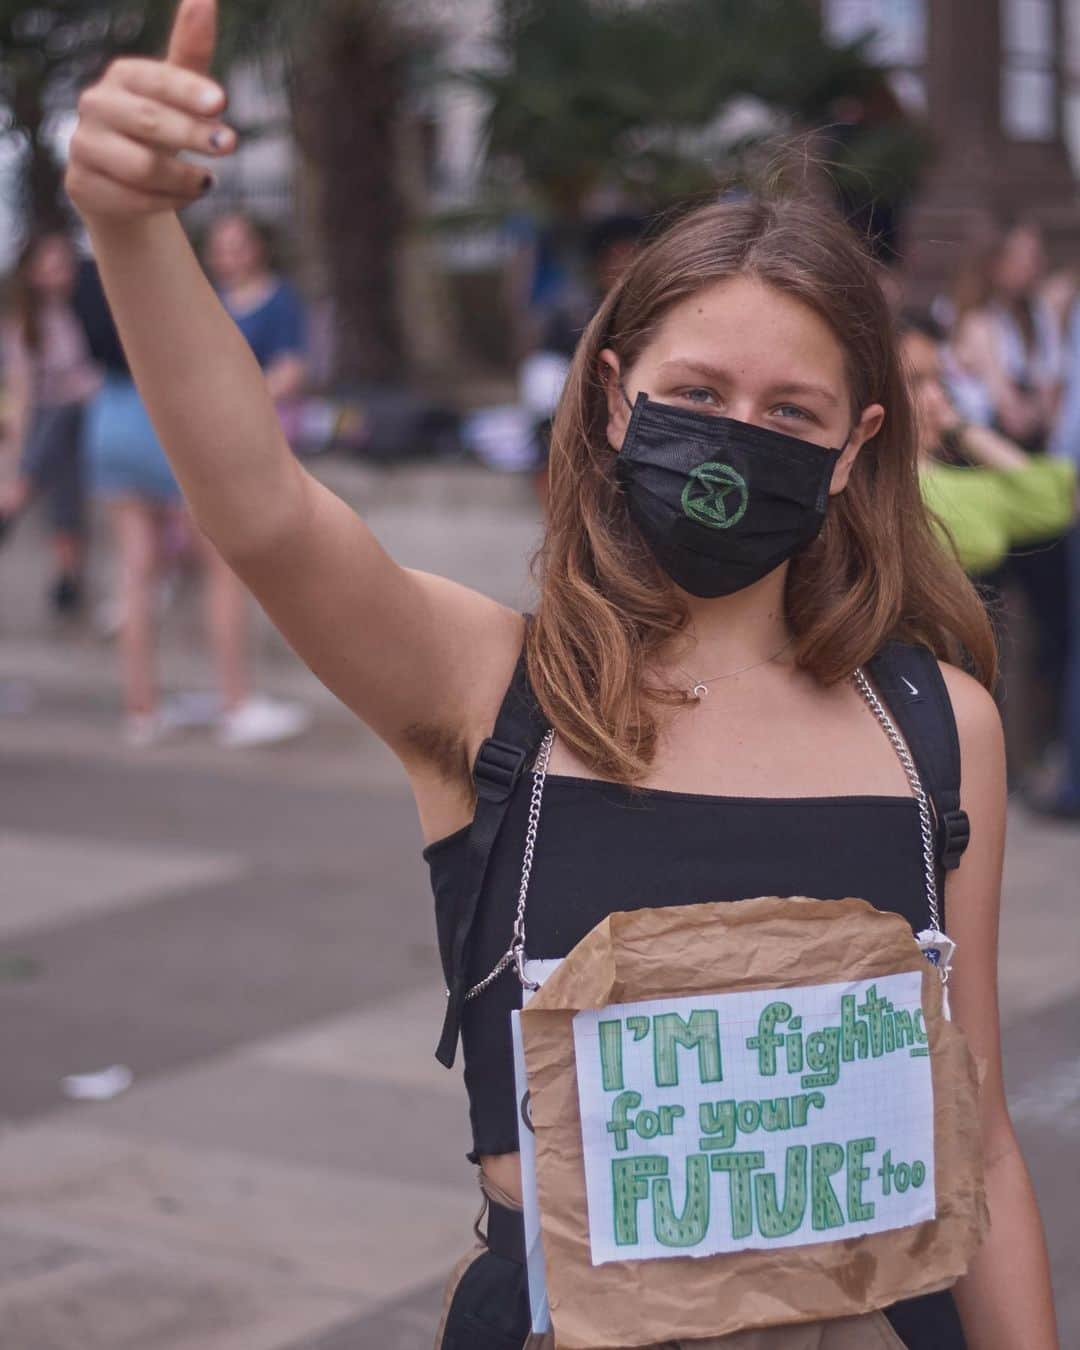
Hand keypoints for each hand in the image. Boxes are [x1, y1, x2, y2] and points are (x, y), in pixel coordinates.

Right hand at [65, 0, 234, 221]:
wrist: (121, 182)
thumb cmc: (157, 129)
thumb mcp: (177, 92)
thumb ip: (191, 51)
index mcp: (122, 76)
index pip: (157, 79)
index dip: (189, 91)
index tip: (221, 102)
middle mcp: (95, 105)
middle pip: (150, 122)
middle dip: (194, 135)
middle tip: (230, 144)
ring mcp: (84, 146)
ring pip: (143, 168)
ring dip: (185, 178)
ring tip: (207, 182)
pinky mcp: (82, 186)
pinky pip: (134, 200)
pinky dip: (168, 202)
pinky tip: (182, 197)